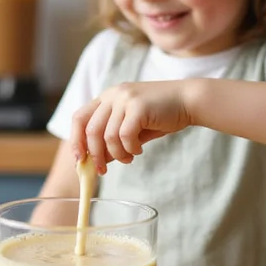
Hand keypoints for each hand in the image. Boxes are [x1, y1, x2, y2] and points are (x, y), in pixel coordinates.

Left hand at [71, 80, 194, 173]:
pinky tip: (139, 149)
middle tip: (102, 170)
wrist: (188, 101)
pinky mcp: (138, 106)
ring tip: (130, 158)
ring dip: (117, 154)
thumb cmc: (161, 115)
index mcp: (107, 97)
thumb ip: (113, 140)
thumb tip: (96, 160)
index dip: (76, 140)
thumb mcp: (132, 128)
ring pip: (108, 136)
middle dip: (94, 154)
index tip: (80, 160)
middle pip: (90, 130)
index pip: (79, 118)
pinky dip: (130, 148)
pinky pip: (125, 136)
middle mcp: (113, 95)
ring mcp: (125, 98)